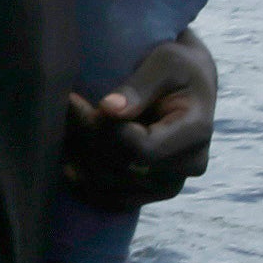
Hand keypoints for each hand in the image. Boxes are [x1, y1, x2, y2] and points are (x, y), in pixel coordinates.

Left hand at [63, 30, 216, 210]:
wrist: (189, 87)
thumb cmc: (177, 66)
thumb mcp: (164, 62)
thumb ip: (140, 85)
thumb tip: (110, 110)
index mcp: (197, 131)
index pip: (142, 148)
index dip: (103, 130)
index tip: (77, 101)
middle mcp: (189, 165)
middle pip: (123, 169)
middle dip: (87, 139)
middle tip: (65, 108)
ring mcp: (171, 184)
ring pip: (113, 187)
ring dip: (82, 160)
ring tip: (65, 128)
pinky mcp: (152, 192)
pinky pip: (113, 201)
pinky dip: (87, 184)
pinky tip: (69, 161)